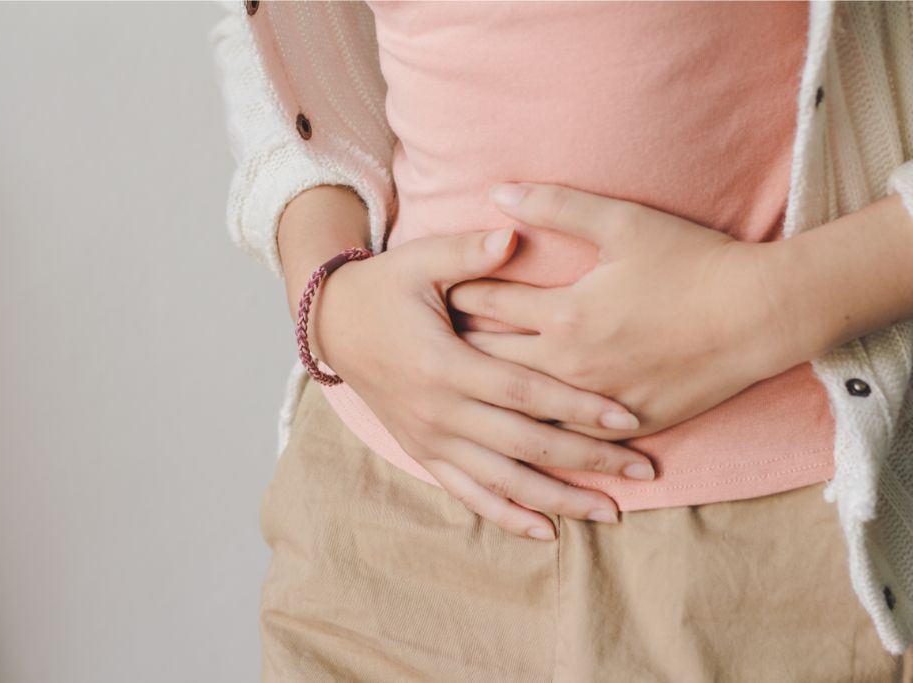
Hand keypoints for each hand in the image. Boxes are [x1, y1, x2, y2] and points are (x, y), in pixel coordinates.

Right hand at [308, 226, 657, 539]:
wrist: (333, 324)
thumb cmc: (383, 288)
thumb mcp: (418, 260)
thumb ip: (467, 253)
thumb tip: (514, 235)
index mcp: (443, 364)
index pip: (524, 392)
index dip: (577, 406)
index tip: (628, 417)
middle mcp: (438, 412)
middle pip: (524, 445)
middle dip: (586, 460)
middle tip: (641, 470)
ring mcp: (428, 438)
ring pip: (501, 480)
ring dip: (557, 500)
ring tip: (609, 513)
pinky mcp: (421, 451)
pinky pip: (467, 492)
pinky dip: (505, 515)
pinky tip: (545, 531)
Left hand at [448, 181, 796, 441]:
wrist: (761, 316)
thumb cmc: (694, 262)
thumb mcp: (624, 222)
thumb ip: (556, 205)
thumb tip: (497, 193)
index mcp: (565, 314)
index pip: (489, 303)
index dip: (455, 293)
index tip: (429, 291)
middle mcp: (571, 365)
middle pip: (493, 360)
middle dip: (456, 349)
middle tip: (421, 344)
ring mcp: (598, 402)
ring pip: (522, 409)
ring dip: (488, 399)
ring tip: (455, 393)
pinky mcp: (628, 425)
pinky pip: (568, 438)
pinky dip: (535, 434)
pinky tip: (514, 435)